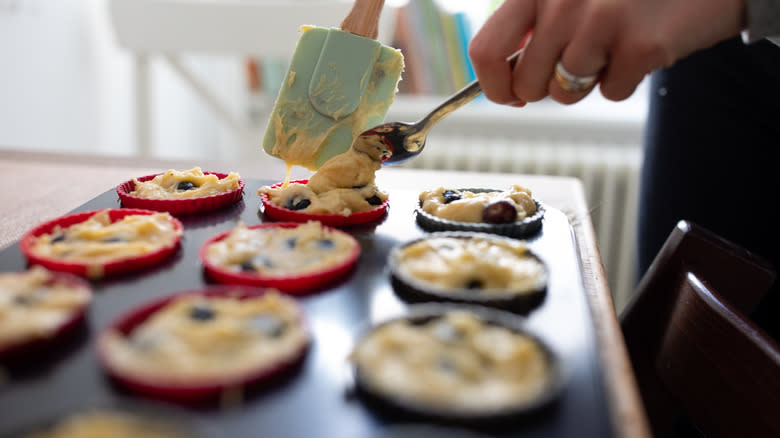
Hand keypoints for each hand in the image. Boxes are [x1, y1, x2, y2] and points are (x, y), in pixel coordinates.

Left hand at [468, 0, 745, 104]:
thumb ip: (533, 29)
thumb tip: (505, 88)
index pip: (485, 50)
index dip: (495, 85)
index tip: (510, 96)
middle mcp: (561, 0)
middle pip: (526, 84)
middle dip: (548, 88)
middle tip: (580, 63)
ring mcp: (601, 20)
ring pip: (565, 94)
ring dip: (589, 82)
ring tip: (614, 45)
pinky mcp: (640, 44)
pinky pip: (611, 92)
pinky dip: (626, 79)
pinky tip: (642, 45)